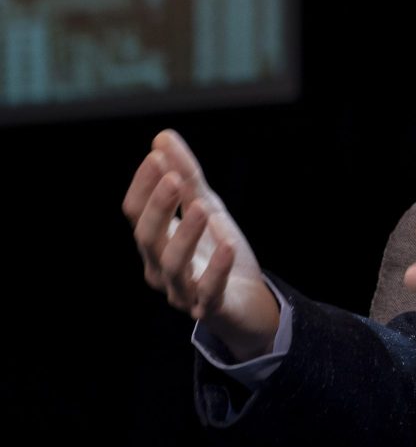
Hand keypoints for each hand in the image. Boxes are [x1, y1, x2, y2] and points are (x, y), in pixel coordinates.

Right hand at [122, 129, 279, 360]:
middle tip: (174, 178)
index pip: (136, 213)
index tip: (157, 157)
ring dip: (187, 234)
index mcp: (154, 242)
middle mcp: (160, 267)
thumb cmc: (217, 252)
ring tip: (202, 208)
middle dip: (159, 207)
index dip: (144, 186)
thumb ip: (186, 177)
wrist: (248, 301)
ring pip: (174, 265)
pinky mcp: (210, 308)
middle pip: (147, 238)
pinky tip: (227, 245)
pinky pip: (209, 290)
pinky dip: (217, 268)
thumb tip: (162, 138)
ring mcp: (183, 291)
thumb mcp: (206, 207)